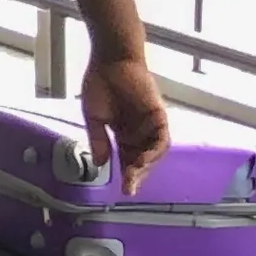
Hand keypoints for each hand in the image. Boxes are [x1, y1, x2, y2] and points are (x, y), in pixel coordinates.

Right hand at [82, 53, 169, 179]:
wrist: (111, 63)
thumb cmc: (100, 85)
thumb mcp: (94, 118)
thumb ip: (98, 140)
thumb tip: (100, 164)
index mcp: (123, 133)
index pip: (127, 159)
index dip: (127, 175)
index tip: (124, 192)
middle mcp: (139, 132)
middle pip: (142, 159)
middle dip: (137, 175)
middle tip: (130, 189)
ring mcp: (150, 125)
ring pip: (154, 153)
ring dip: (146, 166)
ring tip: (134, 176)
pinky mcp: (159, 117)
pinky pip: (161, 139)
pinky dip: (154, 152)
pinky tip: (143, 160)